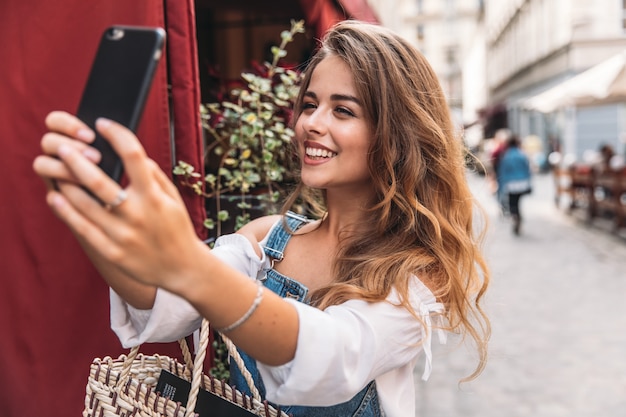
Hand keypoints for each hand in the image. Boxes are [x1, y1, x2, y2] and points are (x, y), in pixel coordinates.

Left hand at [33, 111, 206, 292]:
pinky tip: (56, 197)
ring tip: (58, 171)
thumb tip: (133, 153)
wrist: (183, 268)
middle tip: (63, 146)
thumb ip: (154, 175)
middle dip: (76, 159)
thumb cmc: (177, 227)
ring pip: (83, 204)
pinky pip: (82, 228)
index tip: (103, 124)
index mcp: (154, 196)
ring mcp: (123, 235)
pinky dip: (66, 211)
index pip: (133, 155)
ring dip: (66, 183)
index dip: (116, 134)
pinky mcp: (112, 252)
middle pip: (98, 180)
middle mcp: (137, 214)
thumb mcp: (173, 198)